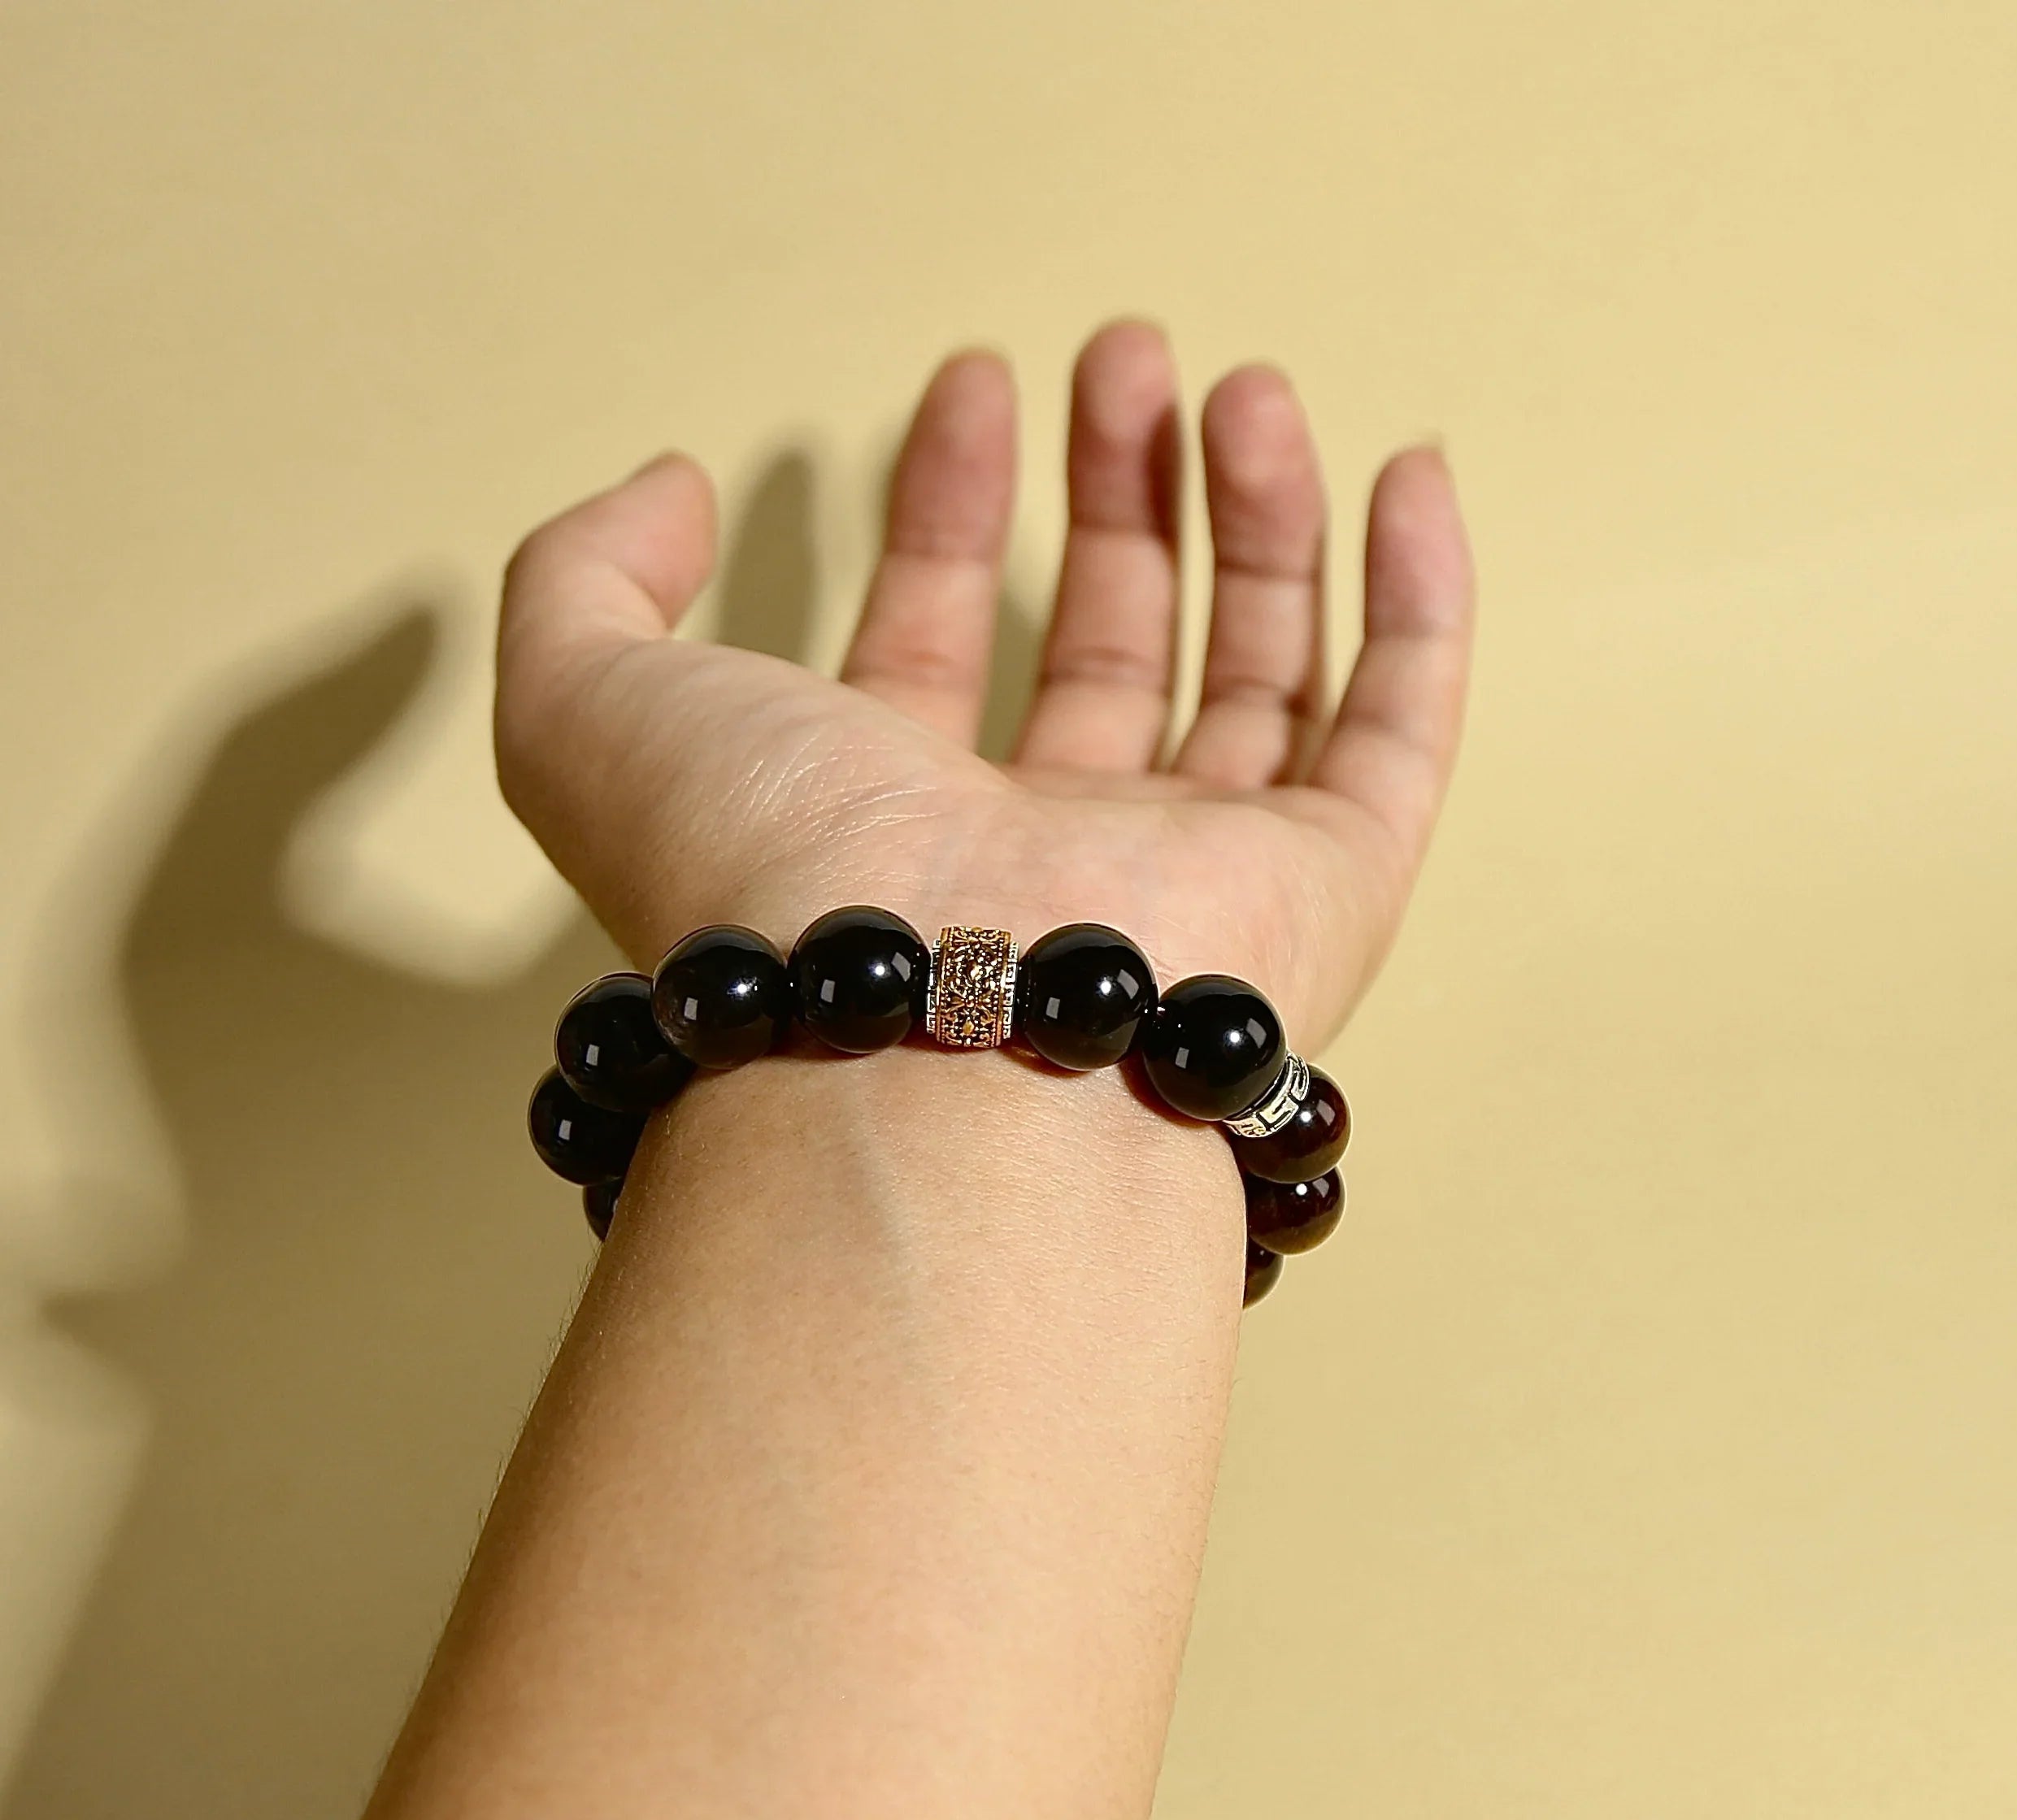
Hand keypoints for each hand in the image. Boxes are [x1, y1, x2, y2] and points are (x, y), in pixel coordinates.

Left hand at [495, 320, 1472, 1042]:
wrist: (922, 1045)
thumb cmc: (757, 884)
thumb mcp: (588, 703)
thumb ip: (584, 578)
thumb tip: (673, 486)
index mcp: (892, 820)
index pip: (942, 639)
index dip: (953, 506)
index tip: (971, 382)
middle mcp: (1046, 854)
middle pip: (1111, 646)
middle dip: (1117, 492)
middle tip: (1124, 358)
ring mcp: (1195, 878)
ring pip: (1256, 673)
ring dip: (1256, 519)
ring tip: (1238, 390)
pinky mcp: (1324, 894)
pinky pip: (1397, 731)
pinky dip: (1418, 601)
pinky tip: (1404, 473)